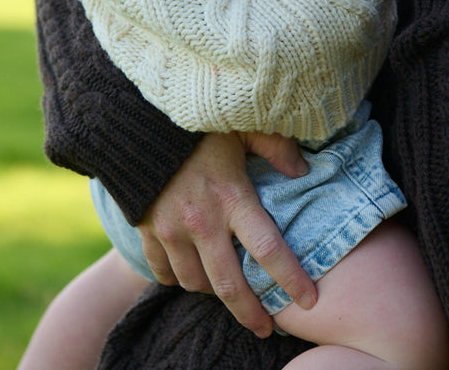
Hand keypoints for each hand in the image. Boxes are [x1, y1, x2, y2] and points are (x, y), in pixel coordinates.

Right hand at [137, 131, 316, 336]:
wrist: (137, 120)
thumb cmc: (198, 123)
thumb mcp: (243, 126)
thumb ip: (275, 147)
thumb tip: (302, 171)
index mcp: (232, 197)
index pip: (268, 249)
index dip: (291, 279)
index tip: (311, 300)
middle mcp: (202, 221)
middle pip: (230, 285)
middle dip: (251, 314)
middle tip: (266, 328)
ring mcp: (171, 229)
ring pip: (195, 283)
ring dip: (213, 293)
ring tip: (228, 292)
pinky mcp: (147, 230)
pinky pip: (163, 272)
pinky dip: (177, 278)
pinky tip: (190, 273)